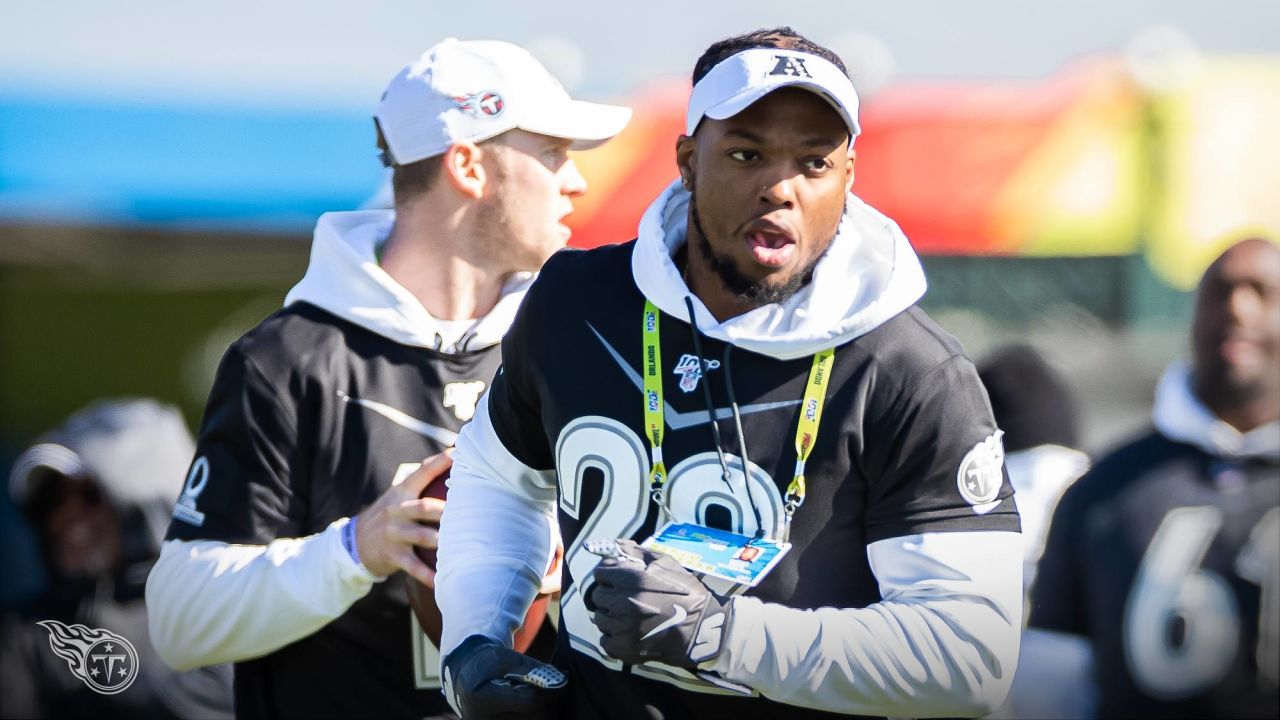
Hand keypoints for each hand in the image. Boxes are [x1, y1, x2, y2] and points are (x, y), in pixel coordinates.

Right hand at [353, 450, 450, 584]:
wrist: (353, 544)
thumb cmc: (388, 517)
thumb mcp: (397, 497)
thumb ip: (419, 483)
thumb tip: (451, 460)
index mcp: (400, 492)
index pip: (421, 473)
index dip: (439, 462)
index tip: (458, 454)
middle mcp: (396, 511)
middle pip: (424, 507)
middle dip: (444, 509)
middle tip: (469, 509)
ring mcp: (394, 534)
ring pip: (422, 536)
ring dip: (441, 540)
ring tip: (461, 543)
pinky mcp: (392, 555)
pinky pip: (413, 566)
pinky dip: (427, 575)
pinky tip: (441, 581)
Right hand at [442, 635, 565, 718]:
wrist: (465, 680)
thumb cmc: (485, 665)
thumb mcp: (503, 657)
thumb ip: (530, 668)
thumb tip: (559, 680)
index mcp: (484, 699)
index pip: (529, 701)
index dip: (550, 691)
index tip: (563, 679)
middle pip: (535, 716)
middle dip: (549, 699)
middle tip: (552, 684)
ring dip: (545, 708)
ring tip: (541, 692)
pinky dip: (536, 713)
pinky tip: (535, 702)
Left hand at [588, 539, 731, 667]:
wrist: (701, 627)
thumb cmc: (685, 591)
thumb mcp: (665, 562)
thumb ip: (636, 552)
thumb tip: (614, 545)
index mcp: (630, 580)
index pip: (600, 572)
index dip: (609, 574)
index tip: (618, 579)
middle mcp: (622, 603)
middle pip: (598, 595)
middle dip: (609, 594)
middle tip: (624, 597)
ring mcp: (621, 628)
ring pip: (600, 618)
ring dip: (611, 615)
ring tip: (628, 616)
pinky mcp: (624, 648)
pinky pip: (605, 640)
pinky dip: (614, 636)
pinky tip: (628, 632)